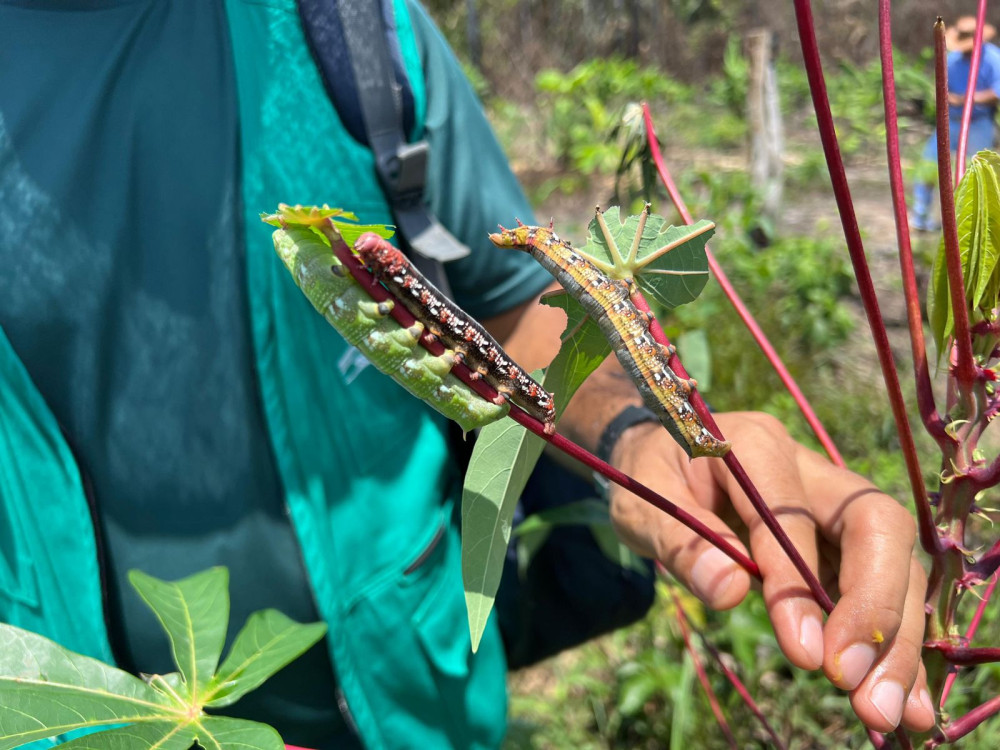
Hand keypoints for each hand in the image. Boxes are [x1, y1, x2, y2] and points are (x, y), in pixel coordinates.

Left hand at [608, 411, 934, 733]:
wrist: (661, 456)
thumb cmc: (648, 478)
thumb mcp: (641, 506)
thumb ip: (679, 542)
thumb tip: (728, 593)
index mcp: (754, 446)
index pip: (792, 516)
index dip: (801, 585)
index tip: (806, 656)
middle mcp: (809, 468)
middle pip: (876, 527)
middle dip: (878, 612)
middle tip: (862, 690)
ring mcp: (832, 502)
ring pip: (893, 558)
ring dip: (896, 637)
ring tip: (887, 710)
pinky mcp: (841, 538)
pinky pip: (882, 581)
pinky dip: (892, 638)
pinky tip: (901, 693)